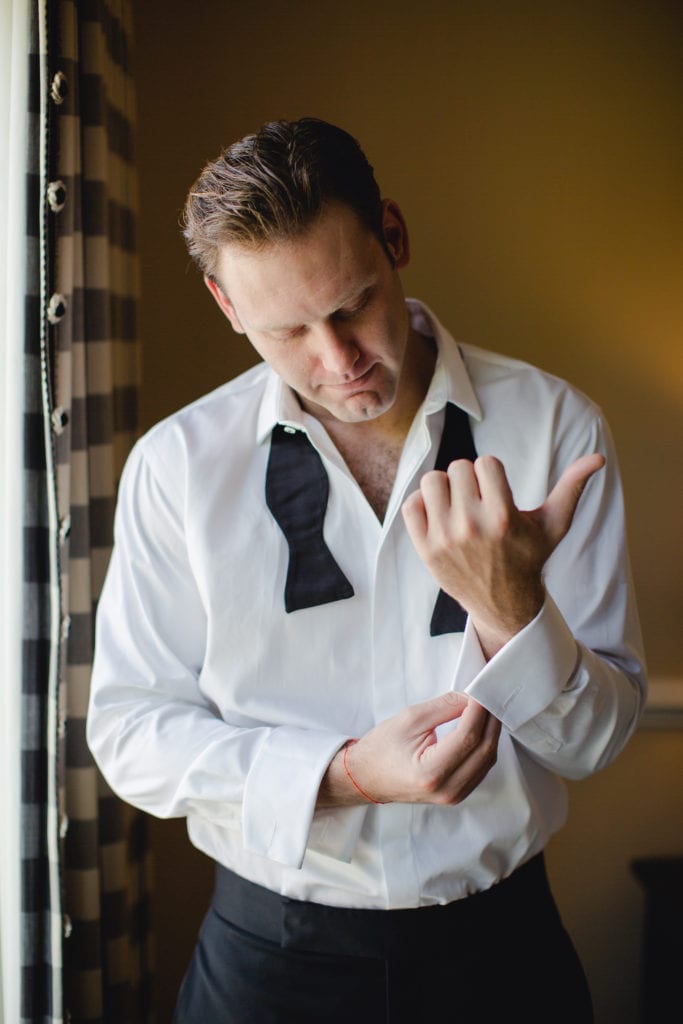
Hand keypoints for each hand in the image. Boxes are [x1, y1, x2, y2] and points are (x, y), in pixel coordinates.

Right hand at [319, 691, 499, 806]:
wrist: (367, 777)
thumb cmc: (382, 747)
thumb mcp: (409, 719)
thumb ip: (444, 707)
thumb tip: (471, 698)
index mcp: (430, 772)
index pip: (468, 738)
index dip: (479, 712)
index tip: (481, 691)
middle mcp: (446, 789)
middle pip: (484, 750)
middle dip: (489, 720)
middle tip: (487, 697)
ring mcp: (454, 796)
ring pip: (487, 760)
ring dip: (490, 733)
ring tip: (485, 710)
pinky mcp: (457, 794)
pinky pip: (481, 768)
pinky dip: (484, 746)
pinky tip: (480, 729)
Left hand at [401, 453, 604, 657]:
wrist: (502, 602)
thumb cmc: (529, 556)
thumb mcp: (554, 524)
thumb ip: (572, 487)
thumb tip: (598, 458)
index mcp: (503, 517)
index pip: (485, 463)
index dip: (491, 473)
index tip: (496, 491)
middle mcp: (472, 526)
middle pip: (457, 467)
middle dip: (468, 480)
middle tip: (476, 500)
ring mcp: (445, 538)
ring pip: (432, 481)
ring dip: (444, 488)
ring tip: (457, 505)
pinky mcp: (425, 548)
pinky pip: (411, 504)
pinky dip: (422, 505)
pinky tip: (439, 516)